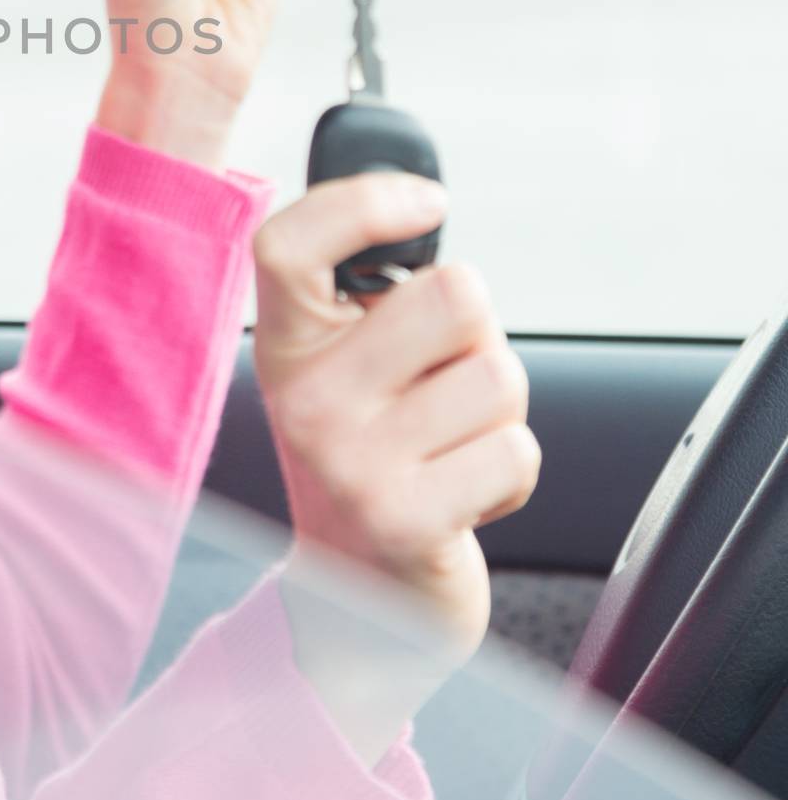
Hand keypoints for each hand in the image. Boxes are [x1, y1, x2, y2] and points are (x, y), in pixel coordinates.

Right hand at [251, 173, 540, 752]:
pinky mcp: (403, 519)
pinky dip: (510, 471)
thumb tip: (425, 208)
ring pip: (499, 374)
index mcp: (285, 344)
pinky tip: (462, 492)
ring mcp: (348, 460)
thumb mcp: (342, 368)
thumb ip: (370, 295)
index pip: (287, 244)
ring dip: (497, 410)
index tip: (427, 200)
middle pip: (455, 294)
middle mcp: (303, 397)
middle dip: (478, 333)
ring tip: (449, 443)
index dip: (362, 199)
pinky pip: (515, 449)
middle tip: (441, 378)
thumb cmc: (370, 454)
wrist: (356, 599)